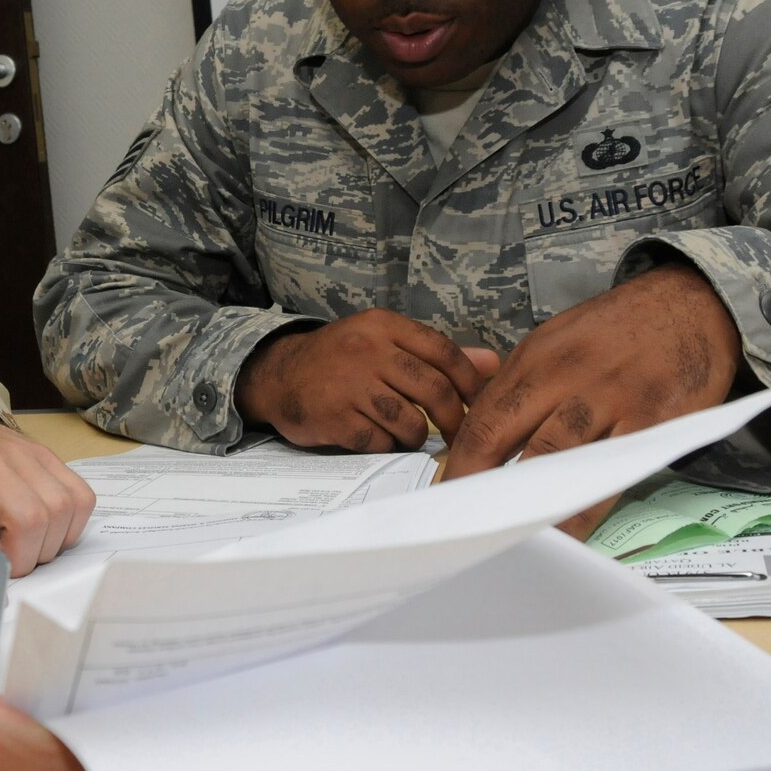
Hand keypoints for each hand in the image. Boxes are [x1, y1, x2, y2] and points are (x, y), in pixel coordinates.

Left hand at [0, 410, 95, 598]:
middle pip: (27, 521)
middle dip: (21, 561)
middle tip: (3, 566)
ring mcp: (21, 455)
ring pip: (58, 510)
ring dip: (46, 545)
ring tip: (22, 549)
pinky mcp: (44, 454)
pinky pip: (78, 496)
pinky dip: (70, 523)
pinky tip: (46, 530)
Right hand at [235, 309, 499, 451]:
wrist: (278, 376)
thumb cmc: (339, 361)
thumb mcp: (382, 342)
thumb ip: (434, 353)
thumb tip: (492, 363)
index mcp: (383, 326)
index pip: (443, 352)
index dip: (470, 382)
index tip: (479, 403)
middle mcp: (367, 350)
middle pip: (434, 390)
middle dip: (454, 418)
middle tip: (457, 434)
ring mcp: (349, 385)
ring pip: (410, 421)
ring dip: (418, 436)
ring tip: (409, 435)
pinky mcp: (334, 418)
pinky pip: (379, 440)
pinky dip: (386, 445)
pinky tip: (378, 437)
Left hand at [445, 262, 741, 537]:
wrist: (694, 303)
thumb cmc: (621, 331)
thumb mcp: (560, 341)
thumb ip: (522, 385)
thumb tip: (478, 433)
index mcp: (536, 356)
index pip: (481, 416)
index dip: (457, 461)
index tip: (443, 495)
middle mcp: (565, 373)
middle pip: (503, 435)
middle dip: (474, 485)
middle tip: (459, 526)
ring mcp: (610, 396)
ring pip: (552, 457)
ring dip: (523, 502)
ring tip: (502, 538)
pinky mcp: (653, 420)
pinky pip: (610, 474)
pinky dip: (584, 509)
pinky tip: (565, 534)